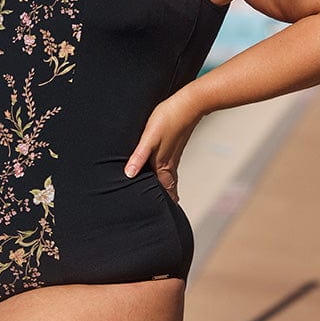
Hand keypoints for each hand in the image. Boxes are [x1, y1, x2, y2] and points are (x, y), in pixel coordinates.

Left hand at [124, 86, 203, 202]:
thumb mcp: (149, 137)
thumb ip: (139, 155)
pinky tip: (163, 170)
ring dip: (167, 187)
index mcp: (163, 164)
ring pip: (169, 177)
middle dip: (166, 199)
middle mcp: (170, 162)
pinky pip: (170, 166)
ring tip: (166, 197)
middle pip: (168, 186)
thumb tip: (129, 175)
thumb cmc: (167, 118)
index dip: (164, 204)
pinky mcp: (174, 144)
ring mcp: (173, 154)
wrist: (189, 103)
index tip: (164, 217)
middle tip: (165, 212)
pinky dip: (167, 175)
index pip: (164, 190)